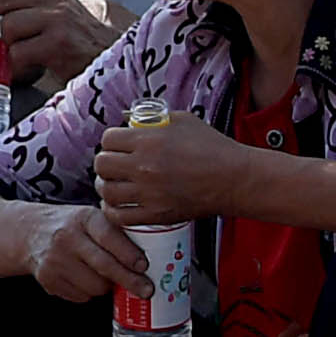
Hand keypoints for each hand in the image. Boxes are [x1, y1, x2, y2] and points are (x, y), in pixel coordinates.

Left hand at [0, 0, 113, 94]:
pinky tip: (20, 68)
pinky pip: (20, 52)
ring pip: (8, 26)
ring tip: (5, 55)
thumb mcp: (48, 10)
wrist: (105, 57)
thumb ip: (19, 5)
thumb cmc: (67, 37)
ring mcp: (58, 17)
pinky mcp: (60, 42)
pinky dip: (12, 64)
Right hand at [22, 202, 136, 303]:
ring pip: (95, 286)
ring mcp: (55, 260)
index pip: (110, 237)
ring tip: (105, 276)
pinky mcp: (48, 280)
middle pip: (105, 266)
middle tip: (146, 290)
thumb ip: (114, 233)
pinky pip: (81, 296)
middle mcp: (67, 237)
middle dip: (130, 281)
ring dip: (107, 286)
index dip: (129, 255)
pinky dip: (89, 292)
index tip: (144, 266)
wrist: (30, 232)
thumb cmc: (71, 226)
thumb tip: (147, 260)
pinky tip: (85, 278)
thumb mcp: (91, 217)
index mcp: (84, 218)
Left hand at [83, 109, 255, 227]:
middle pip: (101, 165)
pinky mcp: (156, 214)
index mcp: (148, 140)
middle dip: (106, 163)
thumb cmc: (212, 147)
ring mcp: (148, 193)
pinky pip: (119, 216)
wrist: (234, 178)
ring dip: (107, 187)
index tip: (117, 146)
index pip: (107, 139)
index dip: (111, 142)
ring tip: (114, 185)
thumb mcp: (183, 120)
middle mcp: (144, 166)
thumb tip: (133, 121)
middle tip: (114, 165)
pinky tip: (118, 205)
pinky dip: (113, 211)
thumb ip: (154, 119)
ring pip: (106, 192)